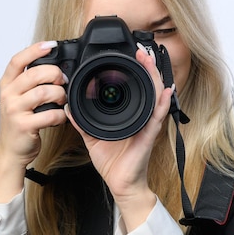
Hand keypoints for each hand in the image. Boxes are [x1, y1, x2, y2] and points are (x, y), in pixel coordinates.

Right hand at [0, 41, 67, 201]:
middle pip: (34, 74)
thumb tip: (55, 68)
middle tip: (62, 80)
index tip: (50, 45)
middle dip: (54, 74)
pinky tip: (60, 116)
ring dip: (59, 95)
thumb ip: (30, 83)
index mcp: (7, 85)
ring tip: (62, 100)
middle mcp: (8, 95)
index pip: (17, 61)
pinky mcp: (23, 125)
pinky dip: (59, 115)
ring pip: (43, 93)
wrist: (10, 150)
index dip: (34, 50)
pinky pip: (48, 114)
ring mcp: (14, 110)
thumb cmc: (18, 122)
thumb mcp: (18, 98)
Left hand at [65, 49, 173, 230]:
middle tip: (141, 51)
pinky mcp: (148, 136)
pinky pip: (157, 117)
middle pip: (148, 87)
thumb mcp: (92, 137)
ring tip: (149, 61)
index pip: (134, 89)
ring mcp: (147, 125)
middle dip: (146, 67)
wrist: (120, 183)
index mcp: (130, 116)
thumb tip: (68, 107)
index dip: (134, 71)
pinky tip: (165, 91)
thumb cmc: (112, 162)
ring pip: (155, 96)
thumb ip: (81, 122)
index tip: (130, 55)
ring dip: (153, 77)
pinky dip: (162, 103)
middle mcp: (141, 117)